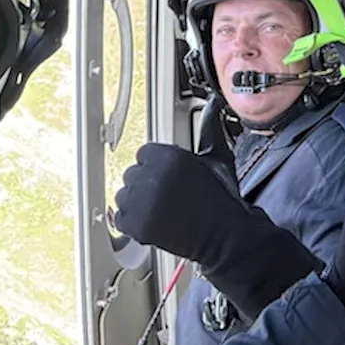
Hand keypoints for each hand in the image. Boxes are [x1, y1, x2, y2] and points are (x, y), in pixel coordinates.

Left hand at [113, 143, 320, 320]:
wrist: (224, 236)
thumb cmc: (221, 200)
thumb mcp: (216, 159)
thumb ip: (208, 130)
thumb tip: (212, 107)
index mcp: (169, 156)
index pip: (144, 154)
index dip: (156, 168)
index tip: (168, 180)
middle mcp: (151, 176)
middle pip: (132, 174)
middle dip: (146, 186)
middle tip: (168, 198)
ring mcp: (141, 201)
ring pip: (123, 196)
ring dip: (137, 204)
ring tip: (161, 211)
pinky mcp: (135, 224)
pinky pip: (120, 219)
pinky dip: (132, 224)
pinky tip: (154, 223)